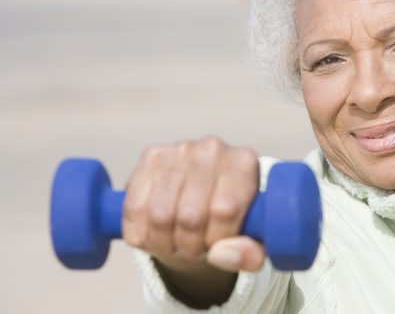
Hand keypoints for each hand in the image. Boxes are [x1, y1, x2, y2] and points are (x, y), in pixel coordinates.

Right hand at [123, 136, 264, 272]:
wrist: (202, 198)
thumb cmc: (229, 219)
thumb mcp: (251, 240)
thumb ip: (249, 254)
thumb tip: (221, 254)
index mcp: (244, 164)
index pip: (225, 210)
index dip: (216, 240)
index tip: (216, 246)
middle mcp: (212, 150)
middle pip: (190, 216)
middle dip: (190, 246)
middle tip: (194, 249)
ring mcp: (179, 151)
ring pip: (160, 216)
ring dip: (164, 243)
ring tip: (176, 243)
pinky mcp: (150, 157)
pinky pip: (135, 208)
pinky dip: (141, 233)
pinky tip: (154, 234)